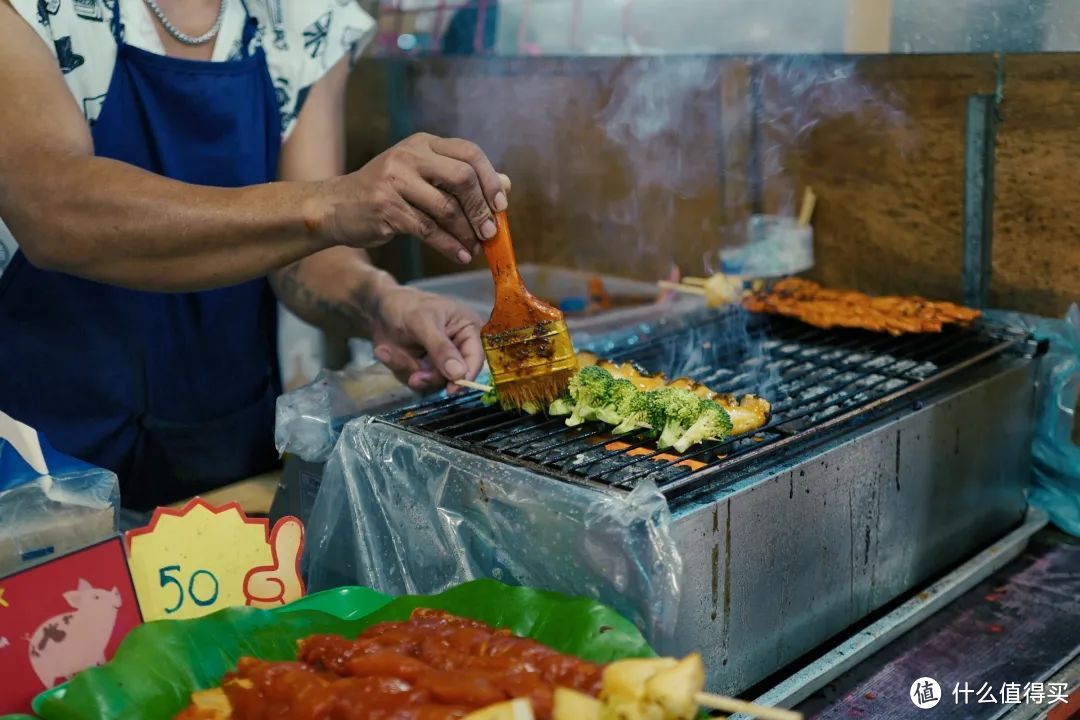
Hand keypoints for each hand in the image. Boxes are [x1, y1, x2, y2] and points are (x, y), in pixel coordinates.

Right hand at [321, 133, 510, 264]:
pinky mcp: (385, 207)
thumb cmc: (387, 194)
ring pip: (446, 208)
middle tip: (491, 232)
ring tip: (475, 248)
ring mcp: (394, 180)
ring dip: (466, 232)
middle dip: (481, 209)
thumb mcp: (422, 178)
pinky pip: (428, 229)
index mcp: (423, 143)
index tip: (501, 205)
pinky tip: (460, 255)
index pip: (469, 153)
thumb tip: (505, 186)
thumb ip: (460, 180)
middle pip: (462, 178)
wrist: (335, 207)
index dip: (490, 179)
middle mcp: (409, 156)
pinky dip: (449, 245)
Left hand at [371, 286, 484, 392]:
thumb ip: (441, 349)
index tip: (451, 389)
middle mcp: (458, 349)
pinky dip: (398, 368)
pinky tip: (385, 352)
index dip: (465, 376)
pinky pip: (415, 381)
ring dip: (408, 369)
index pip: (475, 359)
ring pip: (432, 382)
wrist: (379, 308)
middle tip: (412, 376)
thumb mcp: (423, 323)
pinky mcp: (423, 370)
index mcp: (468, 330)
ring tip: (386, 351)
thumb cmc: (407, 306)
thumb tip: (459, 374)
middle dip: (429, 376)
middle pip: (453, 377)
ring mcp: (440, 362)